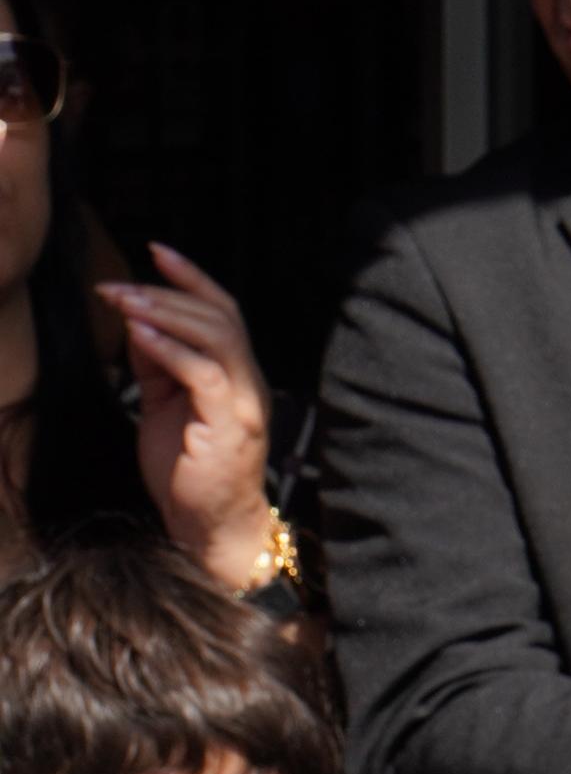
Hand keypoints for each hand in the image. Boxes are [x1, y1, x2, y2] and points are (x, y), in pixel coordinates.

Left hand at [101, 245, 276, 594]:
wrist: (208, 523)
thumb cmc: (187, 469)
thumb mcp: (163, 404)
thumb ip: (157, 364)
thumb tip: (135, 321)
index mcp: (235, 374)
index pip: (223, 311)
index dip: (193, 277)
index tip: (156, 251)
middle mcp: (247, 381)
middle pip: (220, 316)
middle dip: (166, 292)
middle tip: (118, 285)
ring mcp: (244, 400)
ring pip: (217, 336)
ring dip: (166, 312)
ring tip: (125, 301)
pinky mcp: (231, 422)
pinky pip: (204, 372)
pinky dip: (170, 348)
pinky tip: (139, 335)